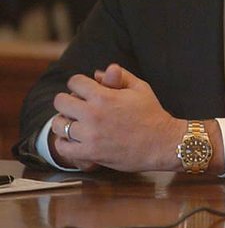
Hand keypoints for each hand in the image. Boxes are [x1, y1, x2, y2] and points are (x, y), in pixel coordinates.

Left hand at [49, 64, 185, 171]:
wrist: (162, 143)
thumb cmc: (152, 114)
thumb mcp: (140, 89)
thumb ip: (120, 76)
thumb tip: (97, 74)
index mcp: (105, 96)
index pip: (75, 82)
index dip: (79, 84)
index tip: (84, 90)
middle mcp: (94, 114)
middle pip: (61, 101)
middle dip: (68, 101)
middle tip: (77, 107)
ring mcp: (90, 135)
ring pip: (59, 124)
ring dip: (65, 122)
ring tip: (75, 124)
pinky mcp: (90, 153)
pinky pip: (63, 147)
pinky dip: (64, 143)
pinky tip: (74, 140)